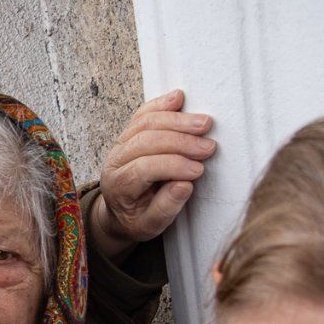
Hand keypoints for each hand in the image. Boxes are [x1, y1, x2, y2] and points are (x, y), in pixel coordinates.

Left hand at [90, 89, 216, 256]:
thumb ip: (166, 208)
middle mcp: (115, 160)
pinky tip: (179, 98)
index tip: (199, 170)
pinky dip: (162, 104)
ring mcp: (121, 143)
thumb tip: (184, 185)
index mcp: (117, 185)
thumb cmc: (138, 218)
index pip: (144, 169)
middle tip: (208, 146)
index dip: (173, 166)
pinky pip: (144, 113)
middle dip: (180, 141)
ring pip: (146, 123)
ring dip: (178, 120)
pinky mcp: (130, 132)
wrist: (121, 211)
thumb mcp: (150, 225)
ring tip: (204, 124)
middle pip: (145, 141)